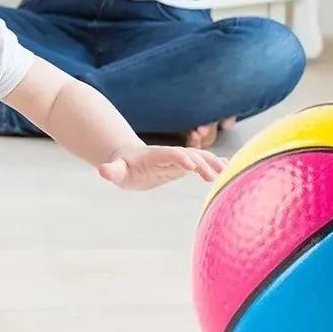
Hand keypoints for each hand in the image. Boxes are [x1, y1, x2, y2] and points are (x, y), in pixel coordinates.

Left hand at [97, 143, 225, 189]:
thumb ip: (112, 171)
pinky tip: (230, 168)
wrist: (132, 158)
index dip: (178, 158)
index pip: (168, 155)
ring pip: (199, 158)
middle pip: (187, 156)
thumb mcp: (117, 170)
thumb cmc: (124, 167)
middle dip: (200, 163)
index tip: (190, 164)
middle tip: (213, 176)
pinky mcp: (185, 165)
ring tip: (228, 171)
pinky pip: (202, 163)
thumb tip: (102, 170)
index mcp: (154, 156)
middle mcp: (169, 156)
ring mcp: (179, 159)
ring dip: (213, 163)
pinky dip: (215, 164)